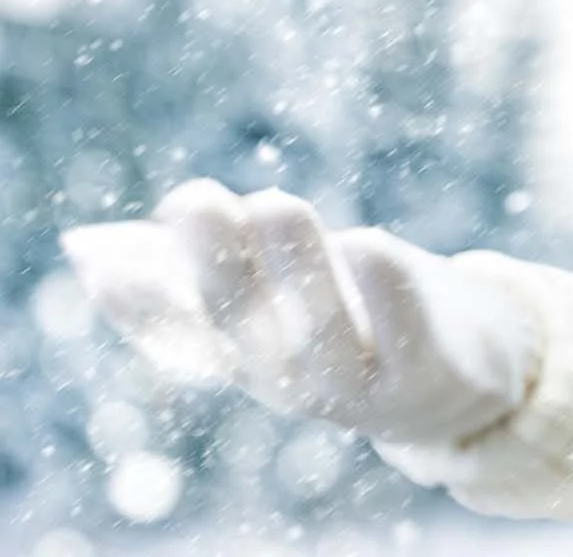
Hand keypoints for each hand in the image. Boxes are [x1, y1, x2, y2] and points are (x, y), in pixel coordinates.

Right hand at [58, 178, 540, 444]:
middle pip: (245, 326)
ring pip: (320, 332)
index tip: (95, 259)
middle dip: (217, 264)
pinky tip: (367, 244)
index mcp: (247, 356)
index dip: (137, 303)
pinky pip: (407, 337)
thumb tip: (159, 217)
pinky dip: (387, 293)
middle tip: (195, 200)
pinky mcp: (427, 378)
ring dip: (296, 265)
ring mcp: (358, 387)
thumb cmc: (362, 312)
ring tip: (275, 203)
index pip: (180, 334)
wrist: (462, 381)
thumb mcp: (296, 285)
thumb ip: (237, 254)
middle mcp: (291, 380)